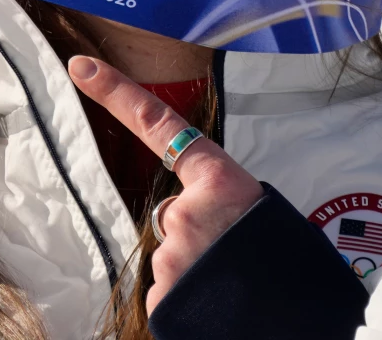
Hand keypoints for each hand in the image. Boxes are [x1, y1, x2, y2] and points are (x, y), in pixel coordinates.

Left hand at [67, 55, 263, 314]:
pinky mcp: (161, 296)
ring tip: (230, 284)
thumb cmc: (288, 266)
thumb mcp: (260, 215)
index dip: (116, 92)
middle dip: (194, 232)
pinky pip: (168, 290)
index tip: (81, 67)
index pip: (157, 124)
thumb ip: (217, 202)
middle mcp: (185, 211)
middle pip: (172, 213)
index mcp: (218, 181)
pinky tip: (215, 303)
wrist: (299, 322)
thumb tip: (189, 219)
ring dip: (194, 269)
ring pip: (171, 255)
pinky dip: (187, 297)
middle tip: (232, 257)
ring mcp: (170, 255)